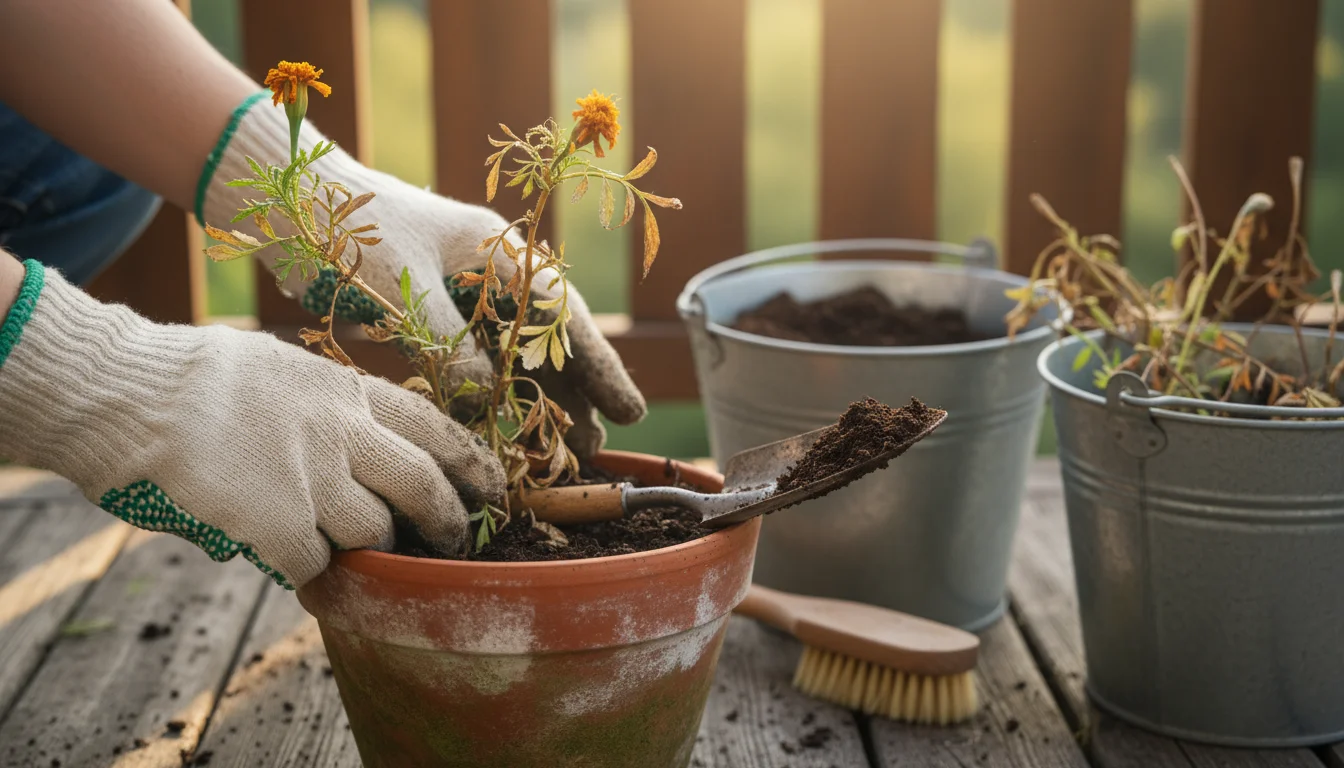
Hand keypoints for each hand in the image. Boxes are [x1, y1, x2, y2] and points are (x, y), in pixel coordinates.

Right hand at [0, 260, 505, 588]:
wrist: (129, 391)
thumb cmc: (189, 376)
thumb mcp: (279, 368)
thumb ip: (324, 406)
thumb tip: (350, 441)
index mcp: (345, 391)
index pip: (433, 427)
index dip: (470, 461)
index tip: (492, 486)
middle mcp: (344, 433)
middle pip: (424, 487)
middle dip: (447, 523)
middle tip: (454, 542)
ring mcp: (314, 479)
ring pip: (375, 533)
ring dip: (371, 552)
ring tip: (355, 557)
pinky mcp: (279, 524)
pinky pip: (314, 567)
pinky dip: (311, 577)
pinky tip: (297, 573)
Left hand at [202, 94, 646, 457]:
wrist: (290, 198)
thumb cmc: (349, 226)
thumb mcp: (404, 287)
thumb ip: (448, 343)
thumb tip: (488, 401)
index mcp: (497, 251)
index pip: (563, 315)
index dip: (599, 366)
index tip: (628, 411)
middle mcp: (489, 273)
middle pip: (547, 340)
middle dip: (575, 394)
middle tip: (595, 449)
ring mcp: (462, 294)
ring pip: (513, 355)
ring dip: (536, 401)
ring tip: (559, 451)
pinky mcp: (430, 314)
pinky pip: (473, 360)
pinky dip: (488, 395)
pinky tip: (497, 430)